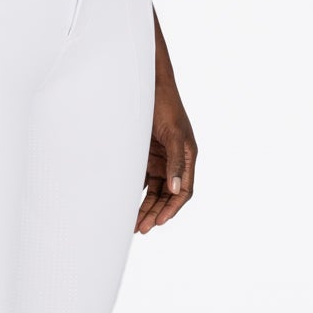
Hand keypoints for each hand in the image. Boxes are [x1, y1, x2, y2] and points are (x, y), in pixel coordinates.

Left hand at [137, 75, 195, 231]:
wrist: (148, 84)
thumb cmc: (165, 105)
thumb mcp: (173, 133)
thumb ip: (176, 162)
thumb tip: (176, 189)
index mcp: (187, 156)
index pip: (184, 190)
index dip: (172, 208)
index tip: (158, 221)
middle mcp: (175, 160)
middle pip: (167, 195)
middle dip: (155, 212)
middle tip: (141, 229)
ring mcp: (160, 158)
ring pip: (154, 190)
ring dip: (145, 207)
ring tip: (133, 223)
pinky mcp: (145, 154)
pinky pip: (141, 179)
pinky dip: (135, 192)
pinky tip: (125, 204)